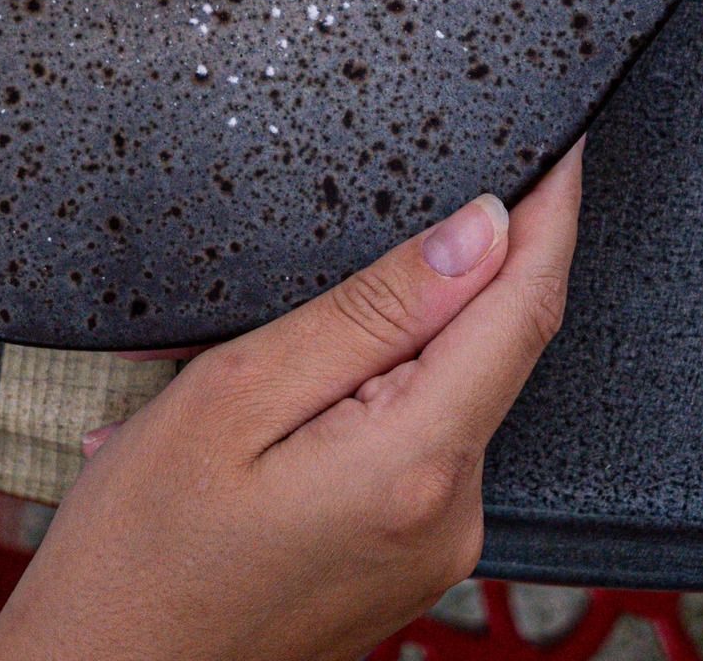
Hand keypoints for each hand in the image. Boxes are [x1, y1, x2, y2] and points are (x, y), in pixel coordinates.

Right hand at [0, 141, 583, 660]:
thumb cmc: (138, 548)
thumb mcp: (234, 394)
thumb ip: (366, 311)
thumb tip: (478, 233)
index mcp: (414, 467)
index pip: (522, 311)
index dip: (551, 214)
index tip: (564, 140)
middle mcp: (449, 517)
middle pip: (495, 349)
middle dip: (478, 262)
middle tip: (438, 173)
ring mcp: (433, 548)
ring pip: (456, 391)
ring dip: (415, 329)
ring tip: (315, 307)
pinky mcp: (406, 561)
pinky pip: (424, 441)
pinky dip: (390, 386)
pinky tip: (309, 381)